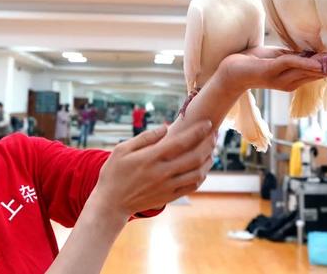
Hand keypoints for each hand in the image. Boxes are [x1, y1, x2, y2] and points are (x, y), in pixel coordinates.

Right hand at [92, 123, 215, 218]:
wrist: (112, 203)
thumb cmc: (114, 173)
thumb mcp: (122, 149)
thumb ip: (145, 138)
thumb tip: (165, 127)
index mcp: (151, 158)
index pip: (181, 142)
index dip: (198, 131)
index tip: (207, 123)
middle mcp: (163, 172)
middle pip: (195, 156)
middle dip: (208, 143)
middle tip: (214, 134)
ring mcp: (168, 186)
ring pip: (197, 172)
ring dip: (208, 160)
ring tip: (212, 150)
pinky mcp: (169, 197)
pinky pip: (192, 186)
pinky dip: (201, 175)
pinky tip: (202, 168)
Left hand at [219, 47, 326, 93]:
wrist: (228, 71)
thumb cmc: (252, 62)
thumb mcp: (277, 58)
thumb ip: (294, 57)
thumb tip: (313, 54)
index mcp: (292, 77)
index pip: (318, 70)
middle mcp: (289, 81)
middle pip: (318, 73)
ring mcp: (280, 78)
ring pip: (308, 70)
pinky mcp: (269, 72)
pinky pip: (290, 64)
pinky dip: (305, 62)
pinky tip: (319, 61)